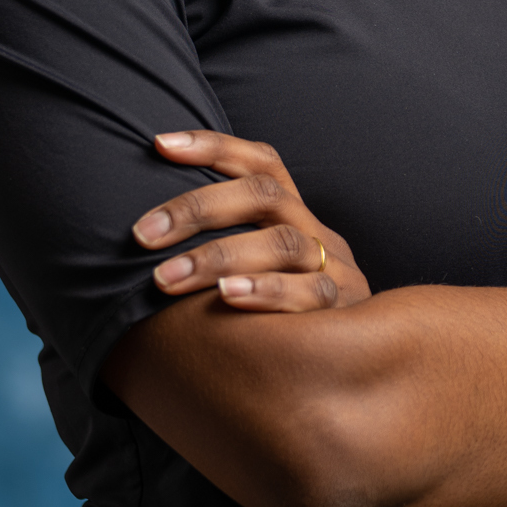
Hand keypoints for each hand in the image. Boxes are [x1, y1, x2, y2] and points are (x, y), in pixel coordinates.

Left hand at [132, 129, 369, 312]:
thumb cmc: (277, 314)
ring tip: (166, 278)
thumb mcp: (258, 269)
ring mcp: (335, 267)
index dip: (213, 147)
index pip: (260, 162)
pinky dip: (266, 291)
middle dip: (198, 208)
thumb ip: (220, 246)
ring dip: (218, 256)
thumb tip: (143, 233)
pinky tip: (227, 298)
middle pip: (264, 194)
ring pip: (282, 242)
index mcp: (293, 213)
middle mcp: (314, 229)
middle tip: (143, 235)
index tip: (160, 145)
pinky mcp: (346, 307)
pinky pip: (310, 293)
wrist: (363, 361)